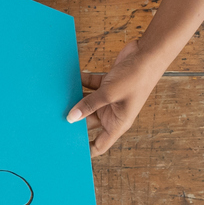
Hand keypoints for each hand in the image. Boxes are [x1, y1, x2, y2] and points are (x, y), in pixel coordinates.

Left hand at [66, 39, 163, 155]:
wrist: (148, 53)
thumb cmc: (136, 77)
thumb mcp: (109, 93)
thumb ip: (88, 105)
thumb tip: (70, 117)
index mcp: (118, 123)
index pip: (100, 144)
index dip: (86, 149)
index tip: (70, 151)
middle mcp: (113, 113)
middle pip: (89, 122)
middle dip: (75, 120)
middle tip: (55, 120)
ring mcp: (110, 98)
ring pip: (87, 103)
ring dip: (76, 100)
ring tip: (59, 99)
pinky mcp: (107, 84)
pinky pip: (90, 87)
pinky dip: (81, 83)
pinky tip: (72, 78)